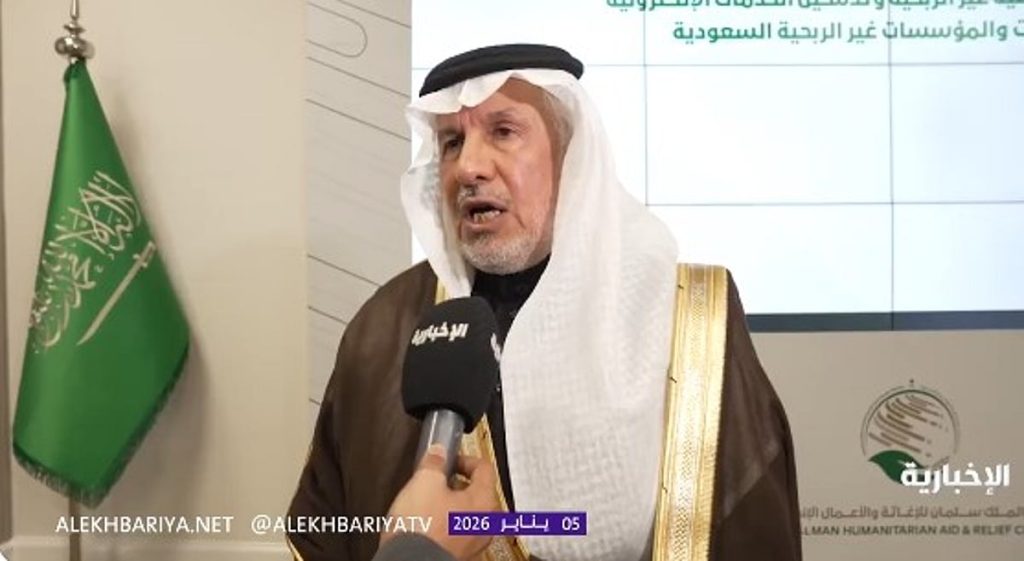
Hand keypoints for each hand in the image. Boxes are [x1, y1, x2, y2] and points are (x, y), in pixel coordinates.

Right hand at [381, 444, 498, 560]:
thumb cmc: (422, 530)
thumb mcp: (424, 481)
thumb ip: (435, 462)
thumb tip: (437, 453)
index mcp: (485, 501)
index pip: (484, 468)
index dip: (464, 459)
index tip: (450, 460)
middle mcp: (485, 524)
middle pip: (478, 492)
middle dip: (457, 483)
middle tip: (438, 480)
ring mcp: (473, 543)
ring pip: (467, 514)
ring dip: (450, 505)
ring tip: (429, 503)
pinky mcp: (459, 555)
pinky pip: (456, 532)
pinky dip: (445, 525)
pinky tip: (426, 524)